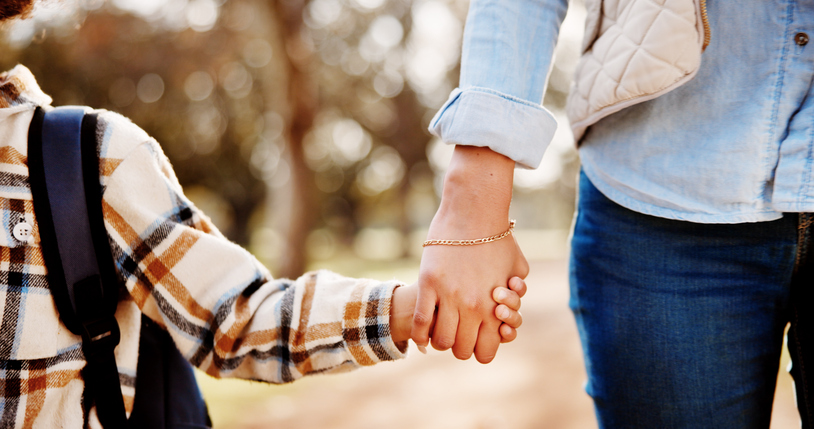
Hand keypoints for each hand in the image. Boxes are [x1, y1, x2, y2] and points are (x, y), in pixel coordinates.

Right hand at [412, 146, 528, 363]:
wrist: (474, 212)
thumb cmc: (497, 238)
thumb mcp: (518, 268)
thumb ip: (516, 293)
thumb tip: (509, 306)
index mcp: (495, 308)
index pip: (485, 353)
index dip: (480, 349)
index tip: (476, 338)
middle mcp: (473, 307)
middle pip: (461, 350)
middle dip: (459, 345)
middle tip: (457, 332)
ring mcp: (449, 297)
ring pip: (440, 341)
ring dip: (440, 339)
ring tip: (441, 327)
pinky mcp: (428, 284)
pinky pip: (420, 322)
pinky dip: (420, 333)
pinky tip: (422, 332)